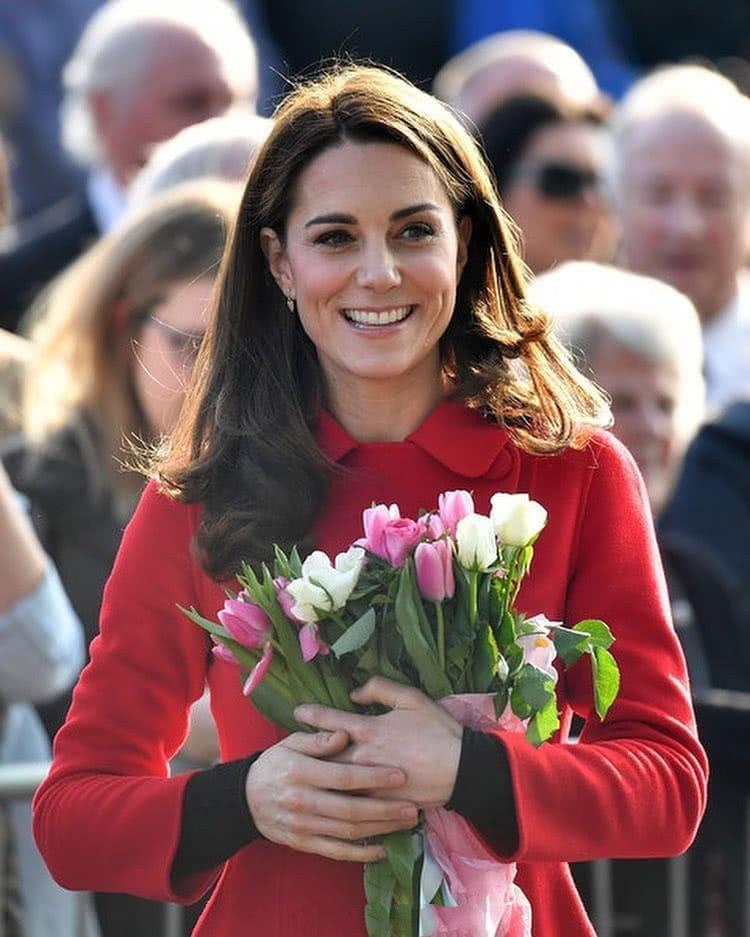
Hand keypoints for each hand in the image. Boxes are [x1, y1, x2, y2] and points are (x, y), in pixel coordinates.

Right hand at [245, 728, 418, 861]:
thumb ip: (319, 739)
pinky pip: (335, 851)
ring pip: (347, 832)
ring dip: (380, 829)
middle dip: (385, 809)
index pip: (343, 777)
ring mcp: (302, 826)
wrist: (246, 798)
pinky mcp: (303, 843)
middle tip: (413, 806)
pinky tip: (382, 848)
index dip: (373, 777)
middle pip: (350, 809)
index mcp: (300, 772)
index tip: (400, 775)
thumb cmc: (277, 763)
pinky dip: (360, 853)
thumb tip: (345, 735)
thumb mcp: (292, 742)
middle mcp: (301, 801)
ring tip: (405, 823)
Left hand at [295, 677, 462, 808]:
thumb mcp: (411, 698)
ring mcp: (370, 783)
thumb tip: (354, 693)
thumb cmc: (437, 729)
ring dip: (317, 778)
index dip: (312, 715)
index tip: (297, 712)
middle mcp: (364, 757)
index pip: (331, 722)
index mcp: (369, 730)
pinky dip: (338, 799)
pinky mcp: (380, 803)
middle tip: (288, 749)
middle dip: (306, 752)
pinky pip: (353, 802)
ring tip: (302, 774)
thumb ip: (380, 689)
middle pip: (325, 756)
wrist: (461, 769)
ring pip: (335, 783)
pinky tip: (326, 799)